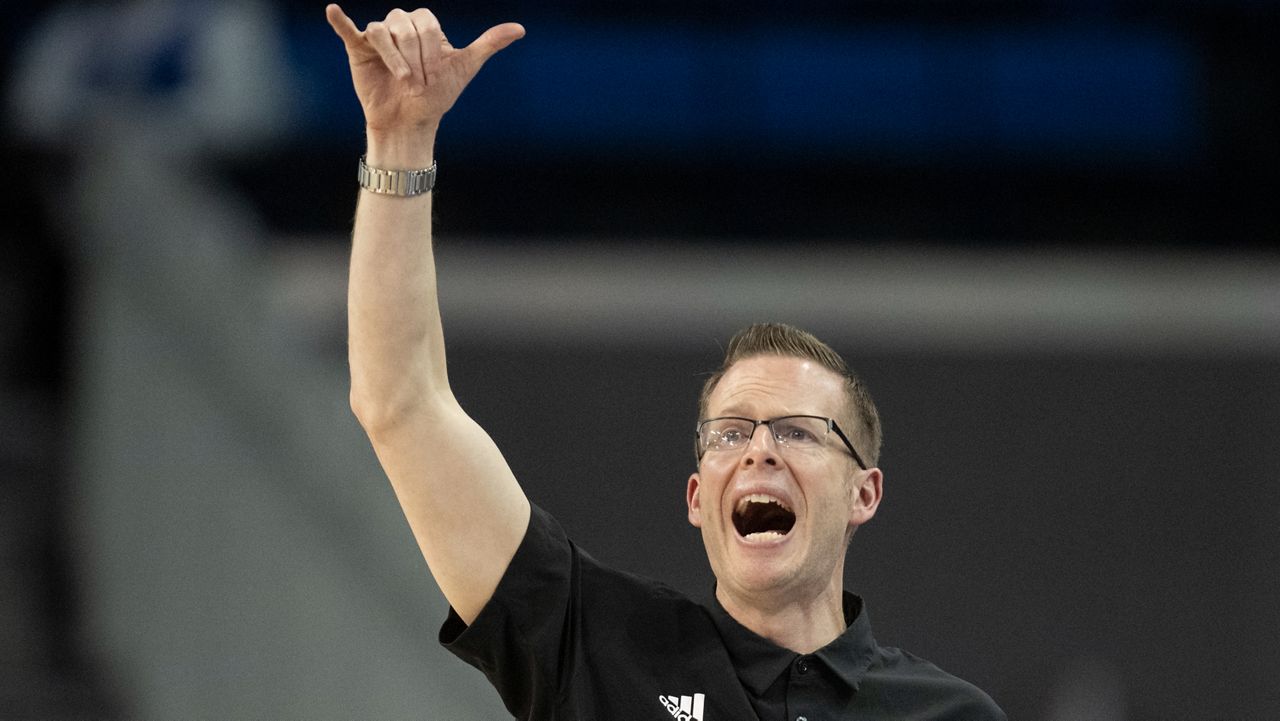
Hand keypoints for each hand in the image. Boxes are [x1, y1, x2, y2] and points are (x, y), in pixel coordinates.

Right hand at [326, 4, 523, 134]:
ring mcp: (378, 36)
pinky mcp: (358, 48)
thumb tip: (520, 29)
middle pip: (405, 26)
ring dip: (394, 58)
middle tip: (416, 83)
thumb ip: (488, 44)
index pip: (427, 25)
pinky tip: (333, 10)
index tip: (433, 77)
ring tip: (401, 80)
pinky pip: (348, 29)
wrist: (410, 122)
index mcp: (425, 24)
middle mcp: (400, 24)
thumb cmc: (436, 96)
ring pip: (382, 31)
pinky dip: (340, 20)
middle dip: (414, 58)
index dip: (432, 52)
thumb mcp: (464, 68)